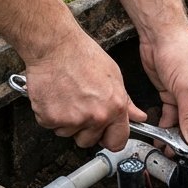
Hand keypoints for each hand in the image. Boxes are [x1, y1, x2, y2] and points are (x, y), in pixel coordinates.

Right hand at [24, 33, 145, 150]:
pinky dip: (50, 115)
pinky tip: (55, 96)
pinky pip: (51, 126)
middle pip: (89, 141)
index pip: (117, 142)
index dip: (110, 138)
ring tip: (67, 96)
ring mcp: (72, 119)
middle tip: (80, 106)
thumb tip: (137, 116)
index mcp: (114, 107)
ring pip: (68, 134)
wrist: (55, 46)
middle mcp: (95, 116)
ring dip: (66, 121)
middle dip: (84, 129)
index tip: (105, 134)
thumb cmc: (82, 55)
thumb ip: (125, 101)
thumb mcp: (113, 75)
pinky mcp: (51, 118)